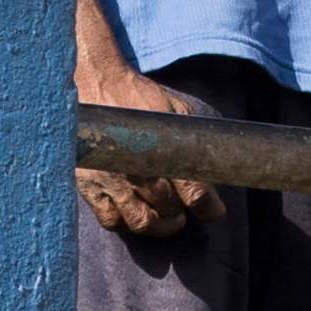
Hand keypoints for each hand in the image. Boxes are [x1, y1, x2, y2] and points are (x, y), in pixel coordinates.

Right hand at [73, 60, 217, 236]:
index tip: (214, 211)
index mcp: (162, 150)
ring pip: (141, 222)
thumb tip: (221, 158)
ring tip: (167, 218)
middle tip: (187, 208)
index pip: (194, 192)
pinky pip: (111, 220)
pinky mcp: (90, 186)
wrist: (96, 84)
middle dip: (183, 212)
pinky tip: (136, 214)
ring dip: (160, 226)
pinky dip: (127, 224)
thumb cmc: (138, 97)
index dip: (209, 207)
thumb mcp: (176, 108)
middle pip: (169, 209)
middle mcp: (137, 170)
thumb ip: (195, 135)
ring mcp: (111, 181)